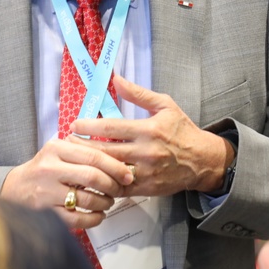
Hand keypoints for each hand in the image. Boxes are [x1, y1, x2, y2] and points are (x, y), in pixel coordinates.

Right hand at [0, 137, 134, 229]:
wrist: (14, 188)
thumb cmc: (44, 169)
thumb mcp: (59, 152)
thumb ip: (83, 151)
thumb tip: (119, 160)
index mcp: (56, 148)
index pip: (93, 156)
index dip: (115, 166)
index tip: (128, 174)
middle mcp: (49, 168)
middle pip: (92, 176)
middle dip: (112, 185)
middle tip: (120, 190)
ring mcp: (46, 191)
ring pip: (86, 198)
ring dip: (104, 203)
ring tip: (109, 202)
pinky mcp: (44, 212)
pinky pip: (76, 219)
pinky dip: (93, 219)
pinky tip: (98, 216)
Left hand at [71, 75, 231, 195]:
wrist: (202, 160)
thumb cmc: (183, 130)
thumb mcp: (166, 105)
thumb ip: (139, 94)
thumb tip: (116, 79)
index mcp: (149, 129)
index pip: (112, 128)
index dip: (89, 127)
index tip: (74, 125)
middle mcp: (146, 152)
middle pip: (106, 151)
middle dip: (83, 147)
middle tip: (66, 143)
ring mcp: (145, 172)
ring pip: (110, 171)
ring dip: (90, 166)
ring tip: (74, 160)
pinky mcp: (146, 188)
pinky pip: (119, 189)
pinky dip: (103, 184)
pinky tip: (91, 178)